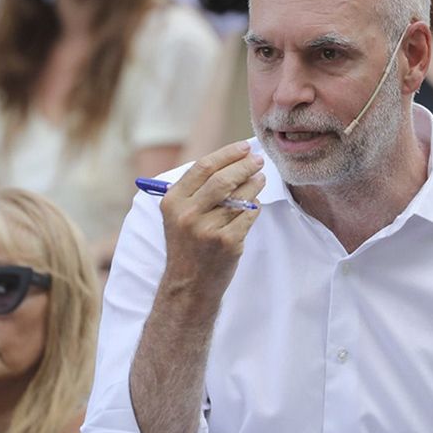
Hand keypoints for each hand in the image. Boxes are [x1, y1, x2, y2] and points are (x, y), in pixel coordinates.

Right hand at [159, 141, 264, 299]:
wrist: (189, 285)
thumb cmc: (187, 245)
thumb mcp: (178, 215)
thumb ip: (196, 189)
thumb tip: (229, 159)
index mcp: (173, 202)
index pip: (203, 167)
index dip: (227, 154)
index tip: (244, 147)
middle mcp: (187, 214)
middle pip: (223, 179)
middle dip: (245, 165)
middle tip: (259, 160)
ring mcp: (208, 229)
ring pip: (239, 197)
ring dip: (254, 184)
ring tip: (260, 178)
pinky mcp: (227, 242)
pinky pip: (248, 216)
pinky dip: (255, 207)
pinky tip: (255, 204)